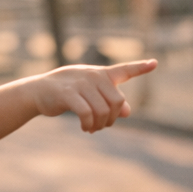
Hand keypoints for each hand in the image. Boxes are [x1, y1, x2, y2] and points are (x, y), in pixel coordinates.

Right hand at [30, 59, 157, 131]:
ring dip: (100, 125)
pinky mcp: (68, 94)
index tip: (155, 63)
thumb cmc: (66, 93)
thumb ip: (109, 101)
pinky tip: (84, 127)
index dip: (140, 68)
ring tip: (91, 128)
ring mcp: (80, 83)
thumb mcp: (89, 94)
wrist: (37, 91)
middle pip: (118, 102)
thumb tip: (128, 112)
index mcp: (100, 74)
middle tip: (102, 126)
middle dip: (112, 119)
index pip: (124, 70)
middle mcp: (92, 75)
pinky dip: (89, 125)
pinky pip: (87, 114)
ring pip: (103, 111)